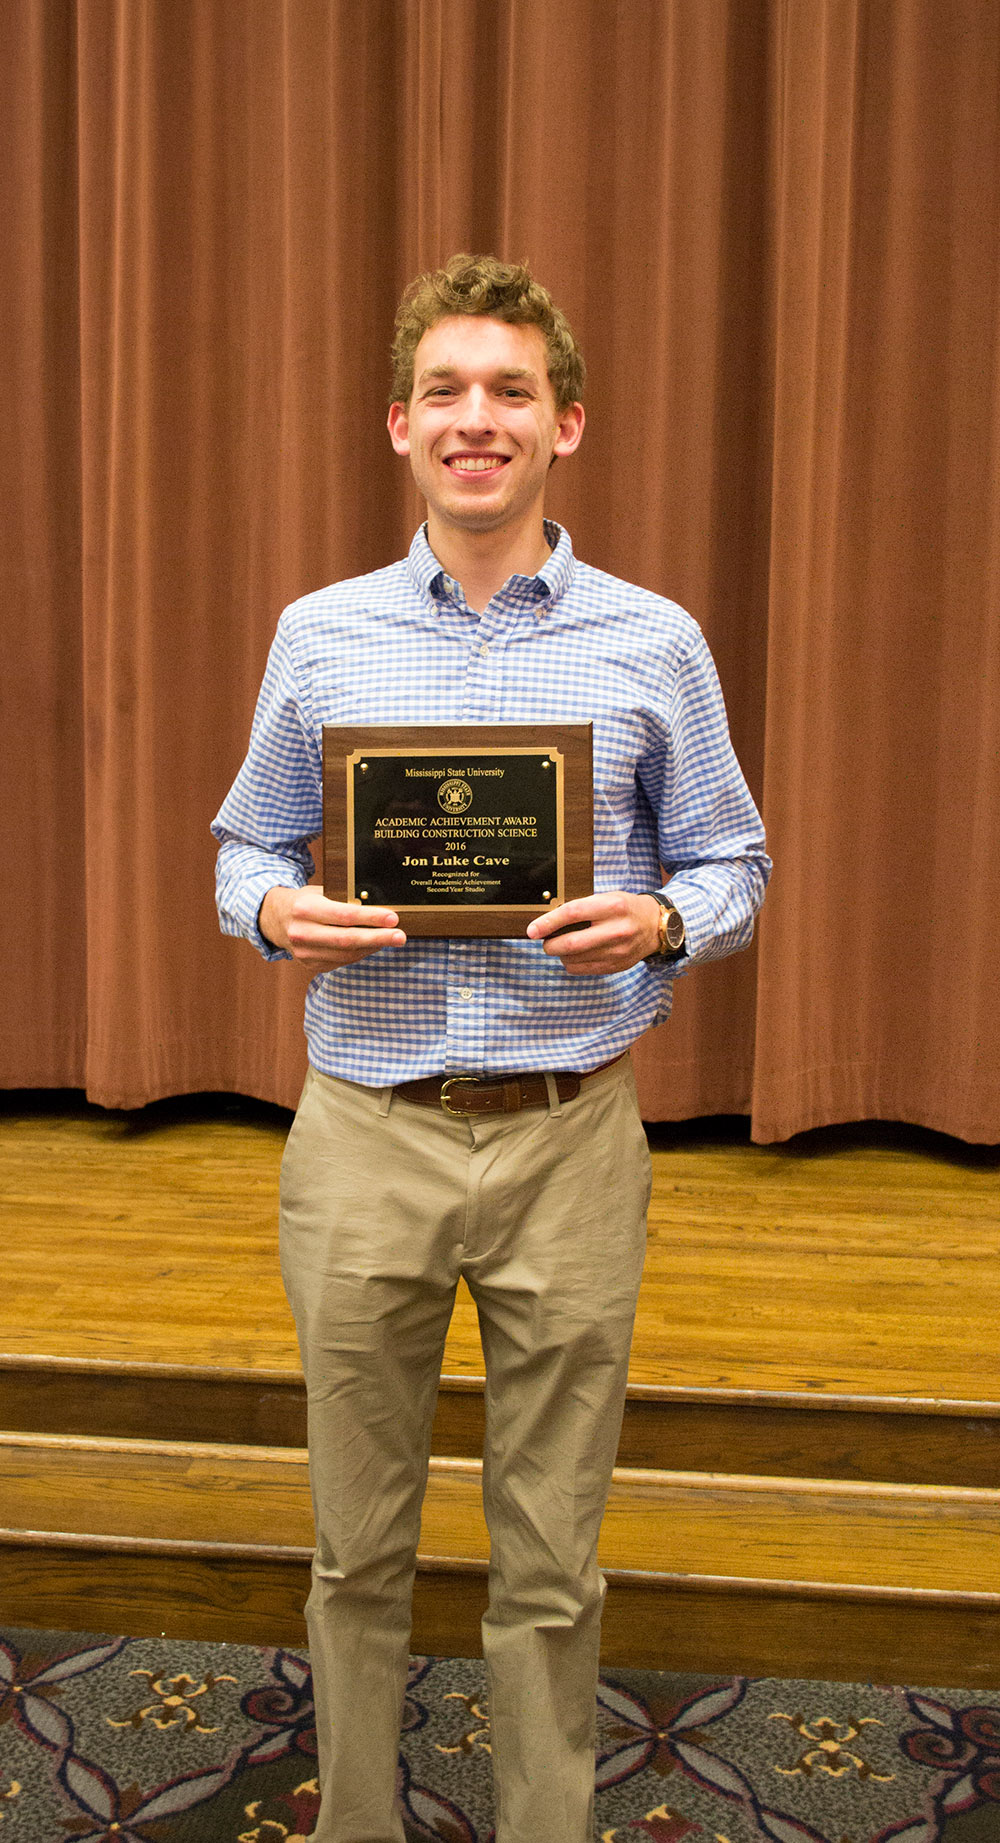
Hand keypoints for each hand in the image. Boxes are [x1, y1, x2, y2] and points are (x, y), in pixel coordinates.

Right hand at [260, 885, 405, 965]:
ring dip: (372, 947)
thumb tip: (377, 907)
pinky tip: (372, 946)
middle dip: (378, 938)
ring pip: (346, 954)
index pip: (344, 915)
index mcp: (304, 909)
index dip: (371, 918)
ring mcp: (304, 952)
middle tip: (400, 936)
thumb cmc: (303, 902)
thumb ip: (342, 900)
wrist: (273, 919)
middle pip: (347, 939)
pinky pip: (341, 962)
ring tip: (391, 939)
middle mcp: (302, 933)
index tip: (393, 918)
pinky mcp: (309, 964)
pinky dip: (360, 954)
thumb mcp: (318, 892)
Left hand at [526, 892, 661, 975]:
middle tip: (545, 942)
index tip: (532, 930)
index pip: (572, 913)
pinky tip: (575, 954)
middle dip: (550, 945)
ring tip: (563, 945)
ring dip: (560, 954)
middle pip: (571, 943)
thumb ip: (582, 907)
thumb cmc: (624, 909)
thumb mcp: (606, 898)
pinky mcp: (616, 966)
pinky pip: (582, 970)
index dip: (548, 922)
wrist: (654, 927)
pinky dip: (571, 963)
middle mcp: (617, 930)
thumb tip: (547, 921)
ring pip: (574, 960)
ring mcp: (617, 952)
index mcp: (613, 907)